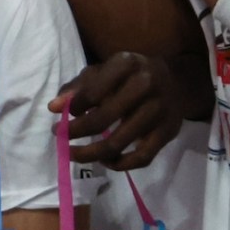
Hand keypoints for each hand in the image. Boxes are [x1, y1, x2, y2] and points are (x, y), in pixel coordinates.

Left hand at [59, 52, 181, 170]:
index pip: (92, 92)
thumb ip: (77, 87)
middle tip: (60, 137)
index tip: (63, 117)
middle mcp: (145, 84)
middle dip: (75, 132)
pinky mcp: (168, 132)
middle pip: (103, 119)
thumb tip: (54, 108)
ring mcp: (159, 110)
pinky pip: (141, 157)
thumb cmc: (129, 77)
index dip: (73, 108)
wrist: (175, 81)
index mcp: (126, 64)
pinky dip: (119, 164)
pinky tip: (105, 161)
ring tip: (74, 154)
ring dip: (90, 153)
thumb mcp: (104, 72)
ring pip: (118, 142)